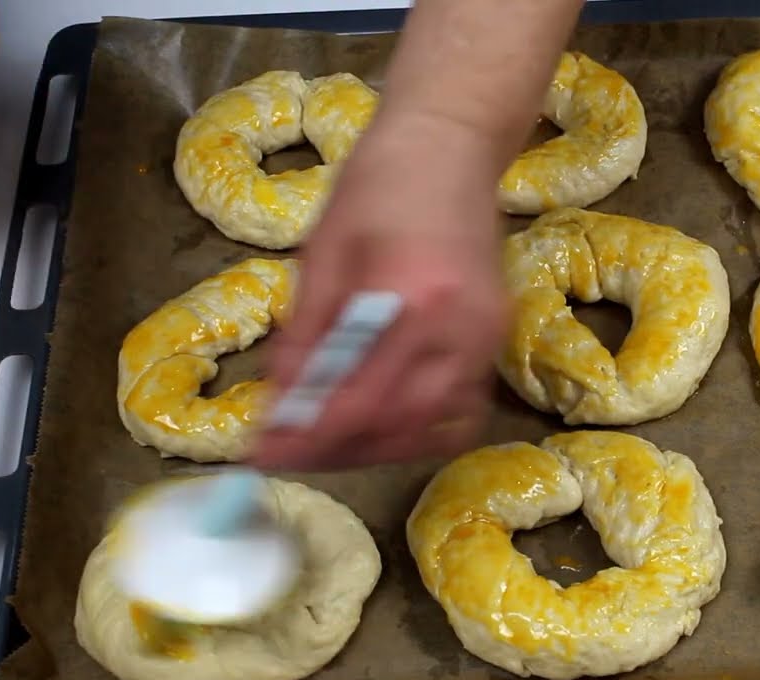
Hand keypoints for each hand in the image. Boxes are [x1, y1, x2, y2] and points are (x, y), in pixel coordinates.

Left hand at [252, 111, 510, 470]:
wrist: (450, 143)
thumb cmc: (377, 182)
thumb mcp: (322, 254)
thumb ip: (304, 337)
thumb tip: (279, 406)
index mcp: (409, 296)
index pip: (358, 398)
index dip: (308, 436)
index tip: (263, 456)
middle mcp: (459, 326)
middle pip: (399, 425)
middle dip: (340, 449)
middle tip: (290, 453)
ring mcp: (487, 335)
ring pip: (435, 427)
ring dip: (378, 445)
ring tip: (328, 441)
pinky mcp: (496, 337)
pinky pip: (461, 409)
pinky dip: (418, 427)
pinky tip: (379, 421)